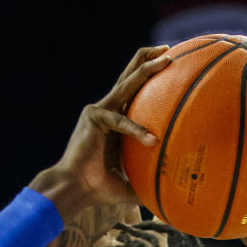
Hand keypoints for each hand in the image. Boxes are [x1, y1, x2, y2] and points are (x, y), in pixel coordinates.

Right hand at [30, 46, 169, 219]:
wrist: (75, 189)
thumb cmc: (99, 188)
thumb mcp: (130, 181)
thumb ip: (148, 179)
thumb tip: (171, 195)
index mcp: (116, 120)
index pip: (133, 91)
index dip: (147, 77)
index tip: (168, 68)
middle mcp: (108, 109)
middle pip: (129, 76)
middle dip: (148, 60)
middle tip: (169, 51)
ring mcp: (100, 110)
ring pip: (127, 83)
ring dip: (147, 70)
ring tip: (167, 61)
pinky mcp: (93, 116)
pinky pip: (121, 121)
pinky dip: (136, 131)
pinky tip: (151, 141)